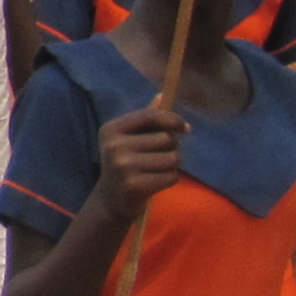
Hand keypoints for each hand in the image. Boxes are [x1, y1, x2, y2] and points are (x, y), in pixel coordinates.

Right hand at [91, 102, 184, 217]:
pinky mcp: (135, 185)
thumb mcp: (128, 139)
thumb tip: (162, 95)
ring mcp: (123, 166)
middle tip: (160, 157)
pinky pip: (171, 176)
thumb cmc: (124, 164)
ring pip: (172, 158)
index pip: (150, 116)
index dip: (173, 120)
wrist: (110, 200)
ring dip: (173, 165)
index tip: (186, 128)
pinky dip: (171, 179)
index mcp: (111, 129)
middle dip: (172, 147)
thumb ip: (145, 119)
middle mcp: (114, 146)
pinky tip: (157, 182)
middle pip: (166, 139)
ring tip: (159, 170)